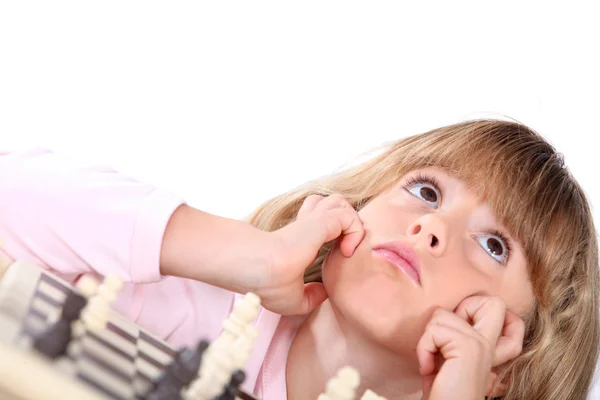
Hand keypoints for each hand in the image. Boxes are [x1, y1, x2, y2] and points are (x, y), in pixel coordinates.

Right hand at [259, 194, 364, 315]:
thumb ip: (310, 296)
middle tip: (343, 247)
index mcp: (298, 240)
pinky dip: (355, 231)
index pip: (320, 224)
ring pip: (339, 202)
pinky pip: (348, 215)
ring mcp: (313, 221)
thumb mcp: (292, 299)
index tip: (337, 261)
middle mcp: (305, 227)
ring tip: (346, 245)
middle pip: (330, 206)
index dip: (334, 237)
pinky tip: (346, 251)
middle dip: (343, 223)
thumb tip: (324, 292)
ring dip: (350, 221)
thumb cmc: (267, 284)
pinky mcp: (321, 220)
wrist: (261, 271)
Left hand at [417, 296, 524, 399]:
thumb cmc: (442, 389)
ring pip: (442, 314)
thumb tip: (440, 310)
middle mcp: (489, 342)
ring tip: (434, 362)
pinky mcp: (468, 347)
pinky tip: (429, 370)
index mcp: (488, 344)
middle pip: (494, 301)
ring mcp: (481, 343)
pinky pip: (433, 331)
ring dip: (428, 339)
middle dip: (465, 307)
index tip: (452, 335)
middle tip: (448, 337)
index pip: (497, 306)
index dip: (471, 306)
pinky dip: (423, 349)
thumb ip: (453, 333)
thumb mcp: (448, 355)